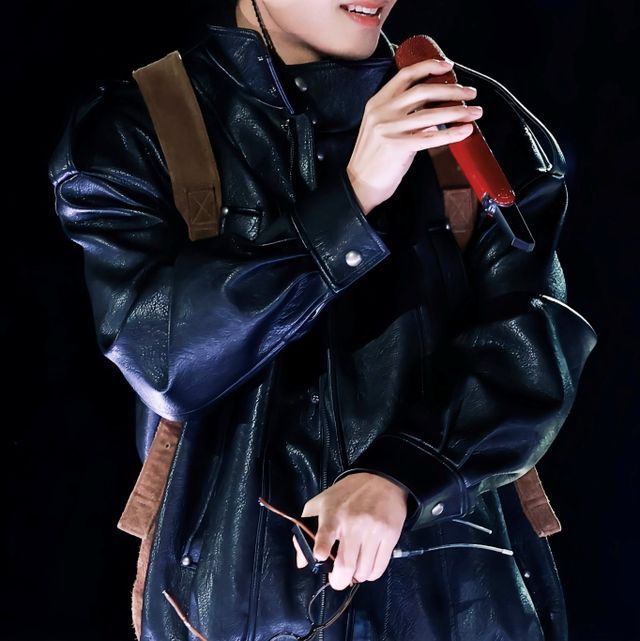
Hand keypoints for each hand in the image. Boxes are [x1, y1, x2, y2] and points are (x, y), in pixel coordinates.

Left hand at [291, 472, 407, 589]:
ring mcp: (373, 530)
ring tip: (354, 569)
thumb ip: (306, 529)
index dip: (322, 547)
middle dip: (339, 581)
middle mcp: (353, 523)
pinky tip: (366, 566)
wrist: (381, 479)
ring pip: (364, 571)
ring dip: (357, 577)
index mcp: (332, 514)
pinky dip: (371, 574)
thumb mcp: (320, 503)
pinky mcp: (390, 535)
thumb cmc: (346, 494)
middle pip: (346, 565)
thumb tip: (302, 562)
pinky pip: (379, 567)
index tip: (320, 556)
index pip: (325, 532)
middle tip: (338, 580)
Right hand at [346, 57, 481, 214]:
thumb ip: (403, 116)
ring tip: (475, 112)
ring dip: (458, 112)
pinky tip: (465, 131)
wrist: (359, 184)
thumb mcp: (382, 128)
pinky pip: (431, 138)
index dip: (429, 66)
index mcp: (377, 103)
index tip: (448, 66)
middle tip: (470, 93)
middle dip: (452, 90)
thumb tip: (435, 111)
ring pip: (431, 114)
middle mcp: (382, 112)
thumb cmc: (373, 159)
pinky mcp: (398, 147)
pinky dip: (452, 133)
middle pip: (423, 91)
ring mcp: (389, 129)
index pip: (406, 76)